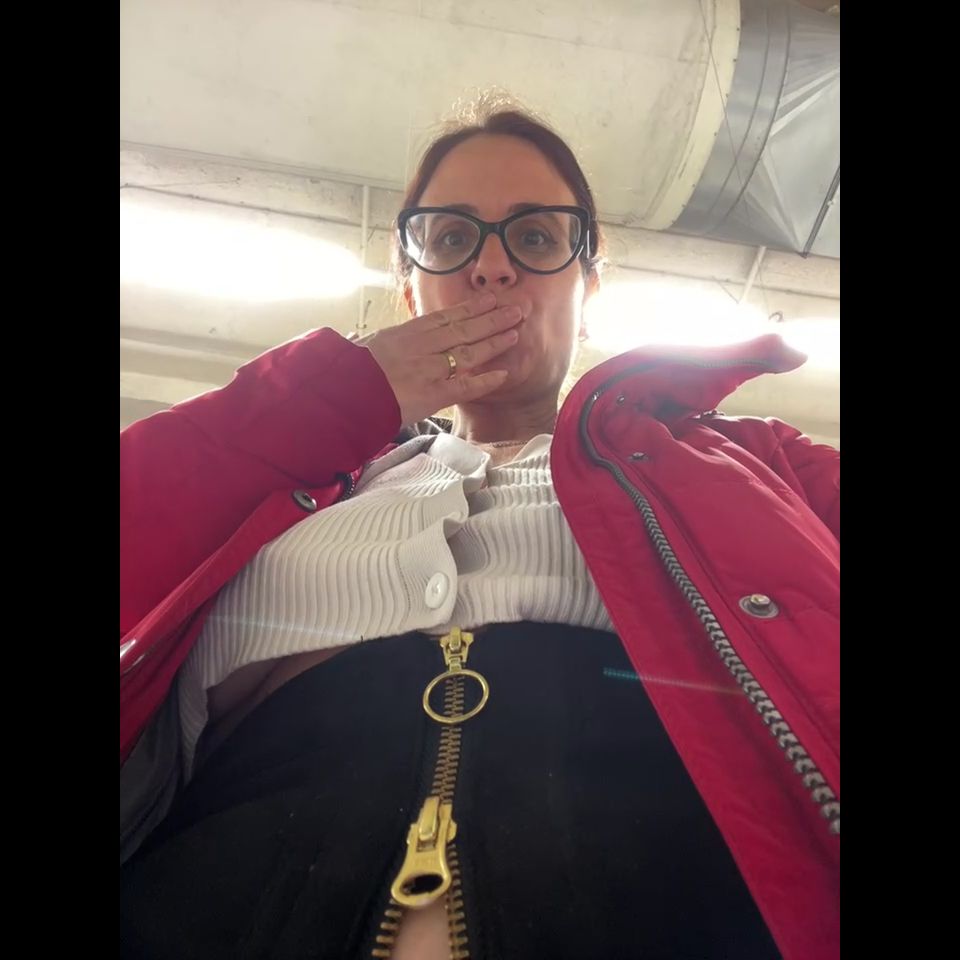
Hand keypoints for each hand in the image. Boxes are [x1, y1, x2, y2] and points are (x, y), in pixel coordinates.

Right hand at [351, 292, 521, 424]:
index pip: (444, 317)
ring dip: (494, 342)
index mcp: (404, 334)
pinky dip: (485, 380)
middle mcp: (421, 346)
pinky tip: (503, 374)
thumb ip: (376, 345)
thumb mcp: (361, 349)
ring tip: (516, 332)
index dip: (470, 308)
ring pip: (469, 352)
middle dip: (492, 319)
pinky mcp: (433, 393)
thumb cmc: (347, 374)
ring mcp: (429, 368)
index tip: (489, 299)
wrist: (342, 393)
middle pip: (463, 329)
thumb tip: (366, 341)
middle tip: (517, 309)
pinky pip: (465, 386)